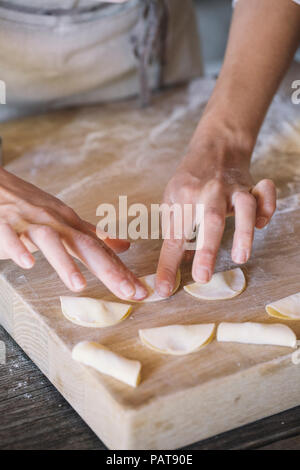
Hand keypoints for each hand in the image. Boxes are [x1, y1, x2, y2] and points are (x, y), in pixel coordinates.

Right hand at [0, 168, 147, 299]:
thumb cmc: (31, 206)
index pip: (101, 249)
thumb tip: (125, 246)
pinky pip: (11, 236)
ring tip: (79, 285)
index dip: (121, 270)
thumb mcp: (66, 219)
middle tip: (127, 290)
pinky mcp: (4, 223)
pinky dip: (18, 248)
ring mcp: (29, 222)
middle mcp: (55, 222)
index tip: (141, 291)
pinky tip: (27, 263)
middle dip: (108, 269)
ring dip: (64, 262)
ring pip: (50, 240)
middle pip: (84, 245)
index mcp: (70, 224)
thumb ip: (93, 236)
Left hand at [156, 124, 275, 296]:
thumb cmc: (190, 180)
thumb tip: (178, 263)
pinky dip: (268, 205)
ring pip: (243, 207)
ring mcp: (232, 187)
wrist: (215, 147)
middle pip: (210, 220)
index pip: (174, 236)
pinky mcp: (251, 185)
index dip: (168, 264)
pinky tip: (262, 222)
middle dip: (206, 250)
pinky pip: (265, 192)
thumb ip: (175, 230)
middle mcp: (208, 191)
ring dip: (243, 232)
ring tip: (241, 257)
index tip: (164, 289)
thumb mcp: (173, 200)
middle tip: (203, 277)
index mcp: (183, 197)